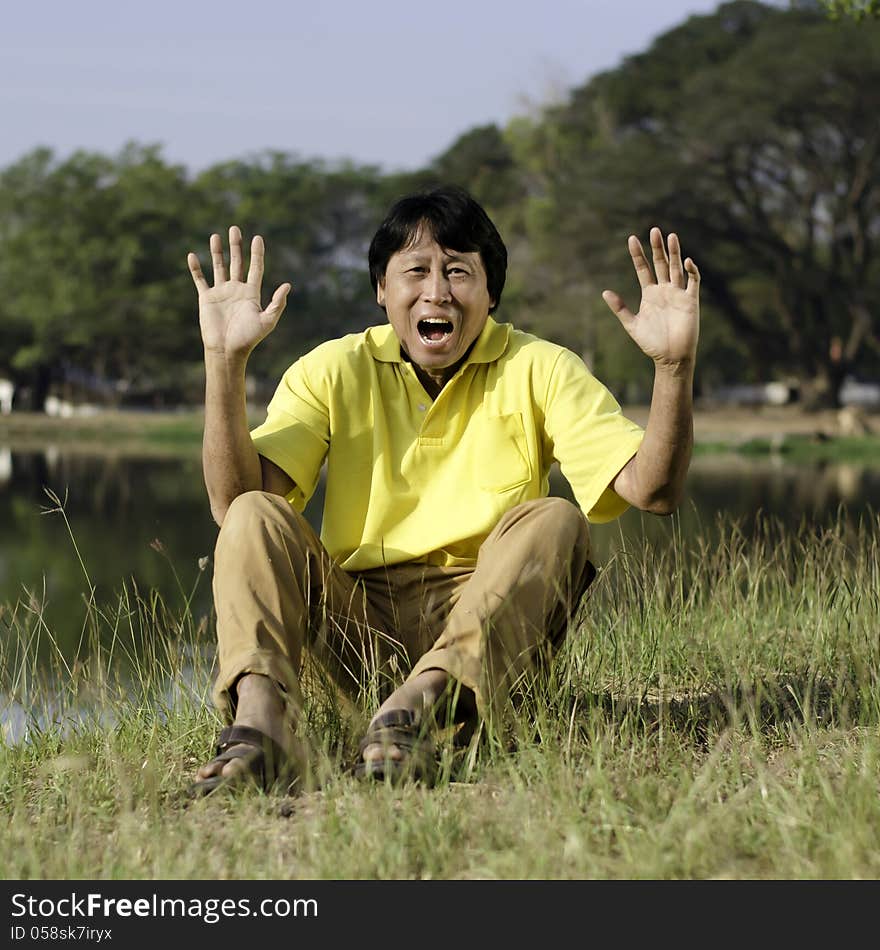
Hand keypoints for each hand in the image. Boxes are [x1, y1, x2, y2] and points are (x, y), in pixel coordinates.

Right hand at [187, 226, 290, 358]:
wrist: (228, 350)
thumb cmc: (249, 339)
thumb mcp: (267, 321)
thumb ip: (277, 303)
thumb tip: (287, 285)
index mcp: (252, 293)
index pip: (256, 268)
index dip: (257, 253)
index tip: (257, 238)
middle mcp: (237, 290)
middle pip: (237, 262)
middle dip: (236, 246)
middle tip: (235, 228)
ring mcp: (221, 292)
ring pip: (219, 267)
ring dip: (217, 252)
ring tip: (216, 236)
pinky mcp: (207, 298)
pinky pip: (200, 280)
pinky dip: (196, 268)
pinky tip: (192, 255)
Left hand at [602, 228, 699, 368]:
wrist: (670, 358)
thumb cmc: (652, 343)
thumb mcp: (632, 325)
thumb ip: (620, 308)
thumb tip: (604, 292)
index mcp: (650, 294)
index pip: (643, 269)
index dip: (638, 255)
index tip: (631, 239)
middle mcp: (664, 290)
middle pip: (661, 263)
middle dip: (657, 248)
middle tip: (654, 230)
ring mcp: (678, 294)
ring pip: (676, 268)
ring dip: (674, 253)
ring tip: (671, 236)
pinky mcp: (691, 301)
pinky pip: (693, 282)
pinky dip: (691, 271)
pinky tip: (686, 261)